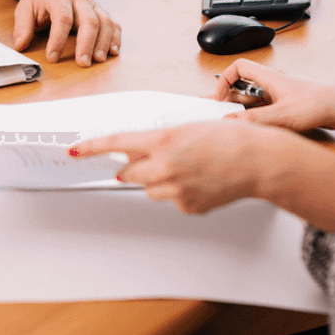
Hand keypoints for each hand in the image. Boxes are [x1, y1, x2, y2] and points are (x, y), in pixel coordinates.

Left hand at [12, 0, 120, 66]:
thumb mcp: (25, 7)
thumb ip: (22, 26)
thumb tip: (20, 46)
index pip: (62, 18)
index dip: (58, 39)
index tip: (52, 58)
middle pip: (89, 20)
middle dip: (87, 43)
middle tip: (83, 63)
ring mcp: (93, 5)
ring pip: (105, 21)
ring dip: (104, 42)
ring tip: (99, 60)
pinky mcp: (100, 11)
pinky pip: (114, 23)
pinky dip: (116, 38)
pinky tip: (113, 52)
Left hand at [73, 119, 334, 230]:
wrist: (259, 160)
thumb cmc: (230, 137)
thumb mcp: (188, 128)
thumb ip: (160, 141)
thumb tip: (138, 152)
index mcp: (163, 141)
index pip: (116, 144)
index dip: (92, 148)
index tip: (75, 151)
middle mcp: (164, 167)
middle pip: (128, 173)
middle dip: (133, 168)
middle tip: (154, 159)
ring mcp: (175, 191)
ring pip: (149, 189)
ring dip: (158, 180)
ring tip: (190, 168)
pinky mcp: (187, 206)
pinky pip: (171, 200)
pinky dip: (179, 192)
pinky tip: (201, 181)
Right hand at [215, 59, 334, 132]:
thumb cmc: (318, 104)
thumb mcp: (282, 115)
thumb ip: (254, 119)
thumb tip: (229, 120)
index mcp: (269, 78)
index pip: (239, 67)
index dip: (225, 80)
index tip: (220, 98)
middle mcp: (273, 84)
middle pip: (243, 86)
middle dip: (228, 99)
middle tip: (216, 113)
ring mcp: (280, 95)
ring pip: (253, 99)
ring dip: (242, 110)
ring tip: (230, 122)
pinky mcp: (287, 106)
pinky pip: (264, 109)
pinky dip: (255, 117)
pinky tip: (252, 128)